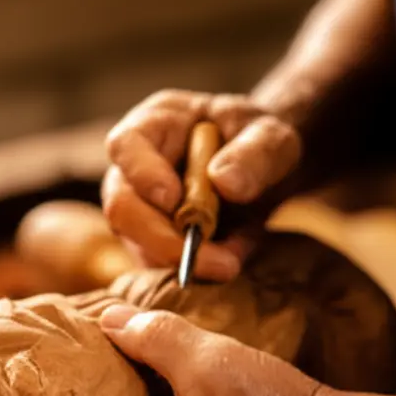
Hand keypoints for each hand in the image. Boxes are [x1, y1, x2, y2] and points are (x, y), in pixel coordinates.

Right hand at [101, 89, 302, 281]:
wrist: (265, 171)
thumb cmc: (260, 140)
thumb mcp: (273, 137)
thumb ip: (256, 153)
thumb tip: (225, 182)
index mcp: (155, 125)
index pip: (126, 145)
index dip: (142, 174)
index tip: (175, 200)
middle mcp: (134, 169)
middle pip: (123, 208)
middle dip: (166, 242)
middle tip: (221, 263)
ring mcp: (138, 209)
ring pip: (140, 246)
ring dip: (189, 261)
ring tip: (237, 255)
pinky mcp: (151, 242)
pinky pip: (161, 266)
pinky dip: (198, 270)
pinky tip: (232, 256)